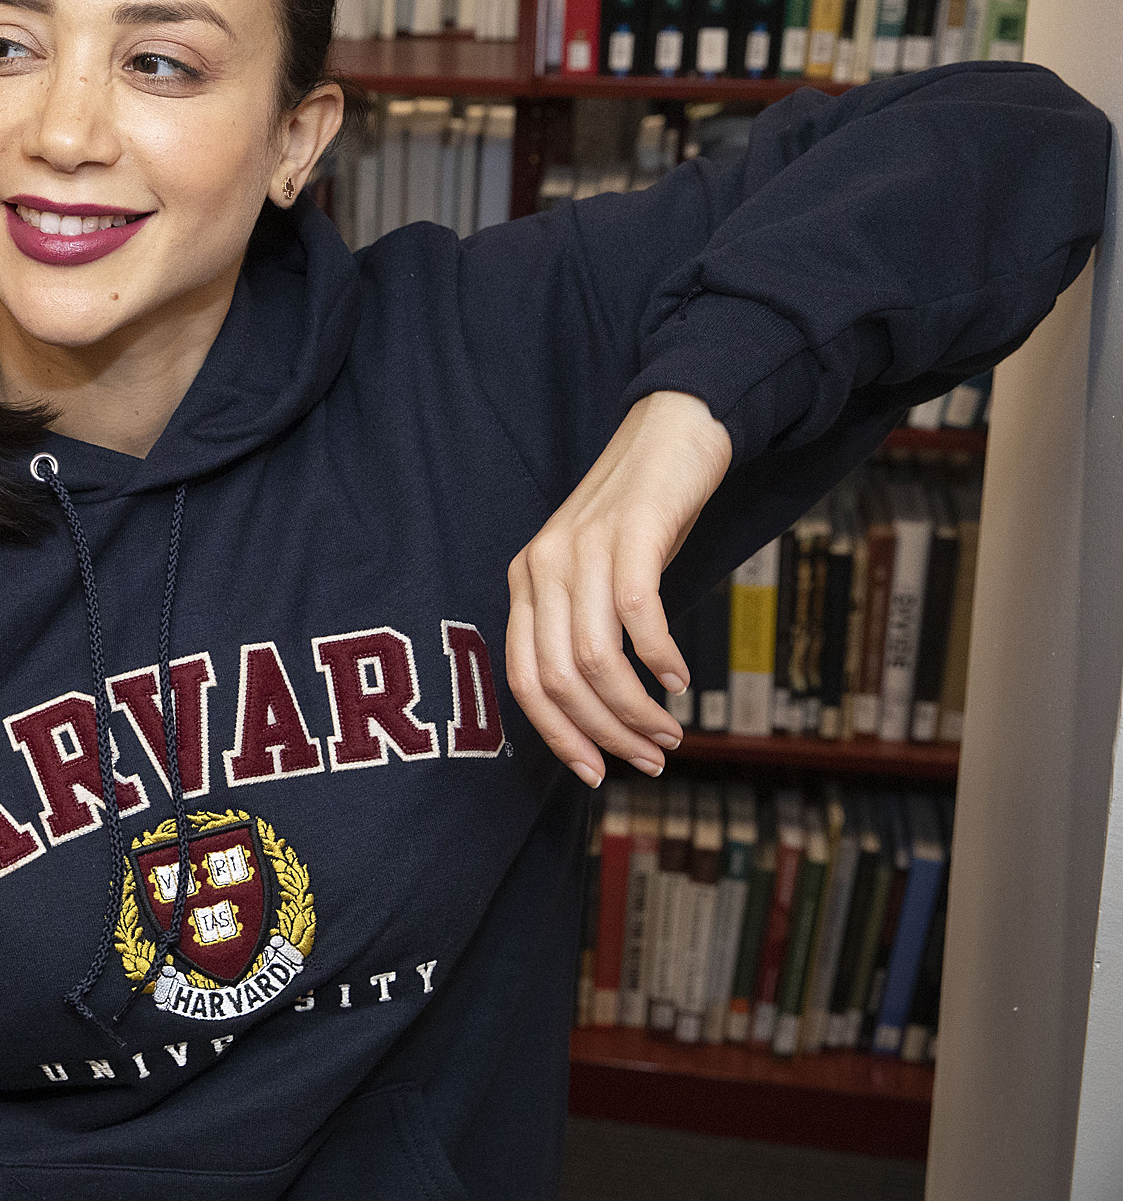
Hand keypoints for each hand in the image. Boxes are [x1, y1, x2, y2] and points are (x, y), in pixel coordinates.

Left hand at [505, 390, 733, 788]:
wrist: (672, 432)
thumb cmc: (639, 516)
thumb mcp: (595, 574)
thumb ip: (584, 628)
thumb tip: (598, 711)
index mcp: (525, 583)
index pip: (524, 680)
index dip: (557, 736)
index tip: (596, 773)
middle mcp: (541, 567)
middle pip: (558, 679)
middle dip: (604, 733)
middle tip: (651, 760)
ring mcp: (582, 549)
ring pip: (595, 658)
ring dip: (636, 709)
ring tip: (671, 733)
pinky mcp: (630, 533)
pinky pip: (638, 615)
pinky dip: (661, 659)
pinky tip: (680, 679)